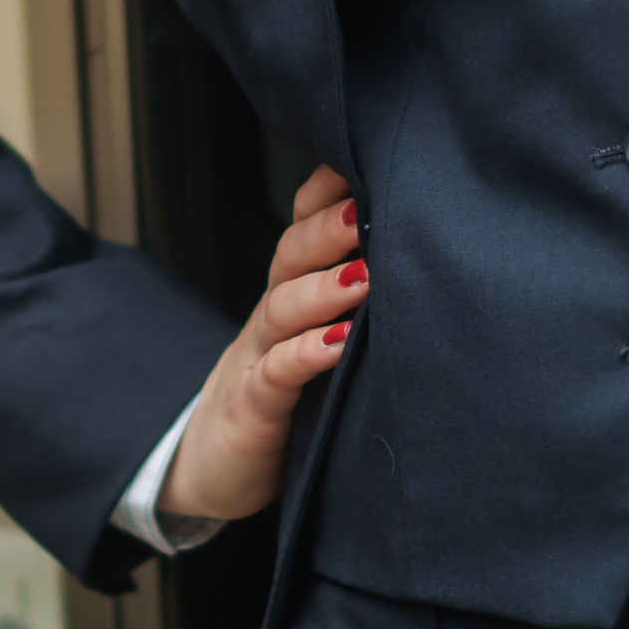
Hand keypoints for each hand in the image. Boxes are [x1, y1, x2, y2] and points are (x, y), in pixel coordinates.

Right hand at [157, 163, 363, 530]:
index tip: (368, 162)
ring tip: (365, 275)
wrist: (210, 465)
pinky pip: (276, 373)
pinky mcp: (253, 407)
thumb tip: (418, 258)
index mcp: (290, 293)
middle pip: (292, 255)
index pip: (304, 227)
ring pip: (283, 308)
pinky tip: (337, 345)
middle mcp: (272, 315)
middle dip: (329, 229)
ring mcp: (256, 358)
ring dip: (324, 288)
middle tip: (369, 211)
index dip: (328, 193)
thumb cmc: (283, 397)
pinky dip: (305, 355)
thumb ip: (351, 302)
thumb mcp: (313, 341)